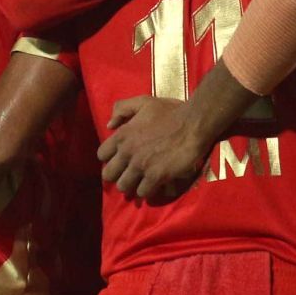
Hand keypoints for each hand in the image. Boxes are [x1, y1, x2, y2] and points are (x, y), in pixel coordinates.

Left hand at [97, 97, 211, 201]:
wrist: (193, 123)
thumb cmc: (171, 112)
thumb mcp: (144, 102)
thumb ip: (122, 108)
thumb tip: (109, 125)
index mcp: (123, 135)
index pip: (102, 155)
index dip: (110, 158)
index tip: (120, 159)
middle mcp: (128, 152)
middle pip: (109, 175)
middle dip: (118, 175)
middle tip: (129, 174)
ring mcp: (141, 165)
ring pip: (124, 186)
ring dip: (132, 185)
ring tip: (141, 182)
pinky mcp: (156, 176)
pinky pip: (143, 192)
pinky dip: (148, 191)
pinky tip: (154, 185)